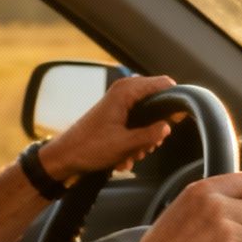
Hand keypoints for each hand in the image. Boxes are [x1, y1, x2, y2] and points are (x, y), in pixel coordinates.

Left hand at [38, 74, 181, 179]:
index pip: (164, 84)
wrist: (65, 157)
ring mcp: (119, 103)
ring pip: (148, 117)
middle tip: (149, 144)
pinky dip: (134, 141)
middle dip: (157, 127)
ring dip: (144, 138)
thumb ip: (151, 134)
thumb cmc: (88, 148)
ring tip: (133, 152)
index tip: (176, 121)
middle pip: (157, 103)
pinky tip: (125, 155)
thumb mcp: (125, 144)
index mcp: (126, 91)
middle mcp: (123, 91)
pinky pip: (136, 125)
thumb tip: (168, 127)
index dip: (174, 102)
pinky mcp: (115, 115)